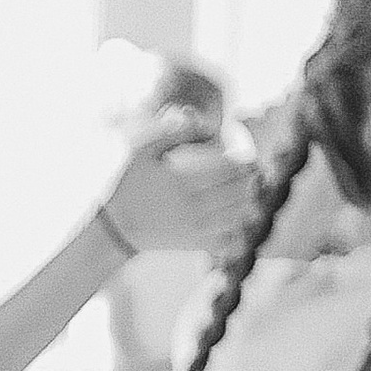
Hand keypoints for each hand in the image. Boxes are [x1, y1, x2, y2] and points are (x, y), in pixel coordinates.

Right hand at [105, 119, 251, 261]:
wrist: (115, 227)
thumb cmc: (127, 183)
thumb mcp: (142, 150)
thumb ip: (174, 133)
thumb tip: (208, 126)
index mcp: (182, 181)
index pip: (228, 170)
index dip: (244, 162)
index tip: (248, 157)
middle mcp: (193, 206)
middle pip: (239, 192)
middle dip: (252, 180)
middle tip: (255, 172)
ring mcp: (196, 228)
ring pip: (238, 215)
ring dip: (249, 201)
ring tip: (250, 190)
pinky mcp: (195, 243)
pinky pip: (228, 239)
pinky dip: (238, 228)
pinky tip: (238, 217)